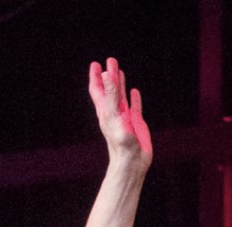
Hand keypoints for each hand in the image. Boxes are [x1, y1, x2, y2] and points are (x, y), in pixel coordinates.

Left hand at [89, 58, 151, 172]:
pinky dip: (134, 98)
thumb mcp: (115, 114)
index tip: (95, 64)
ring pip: (120, 96)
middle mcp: (113, 113)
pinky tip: (134, 91)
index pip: (98, 90)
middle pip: (109, 89)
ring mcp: (125, 117)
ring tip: (119, 71)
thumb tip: (106, 74)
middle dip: (109, 75)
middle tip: (110, 60)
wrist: (131, 162)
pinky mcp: (136, 123)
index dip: (96, 77)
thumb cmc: (121, 142)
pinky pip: (134, 106)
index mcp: (105, 111)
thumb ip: (111, 95)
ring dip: (119, 83)